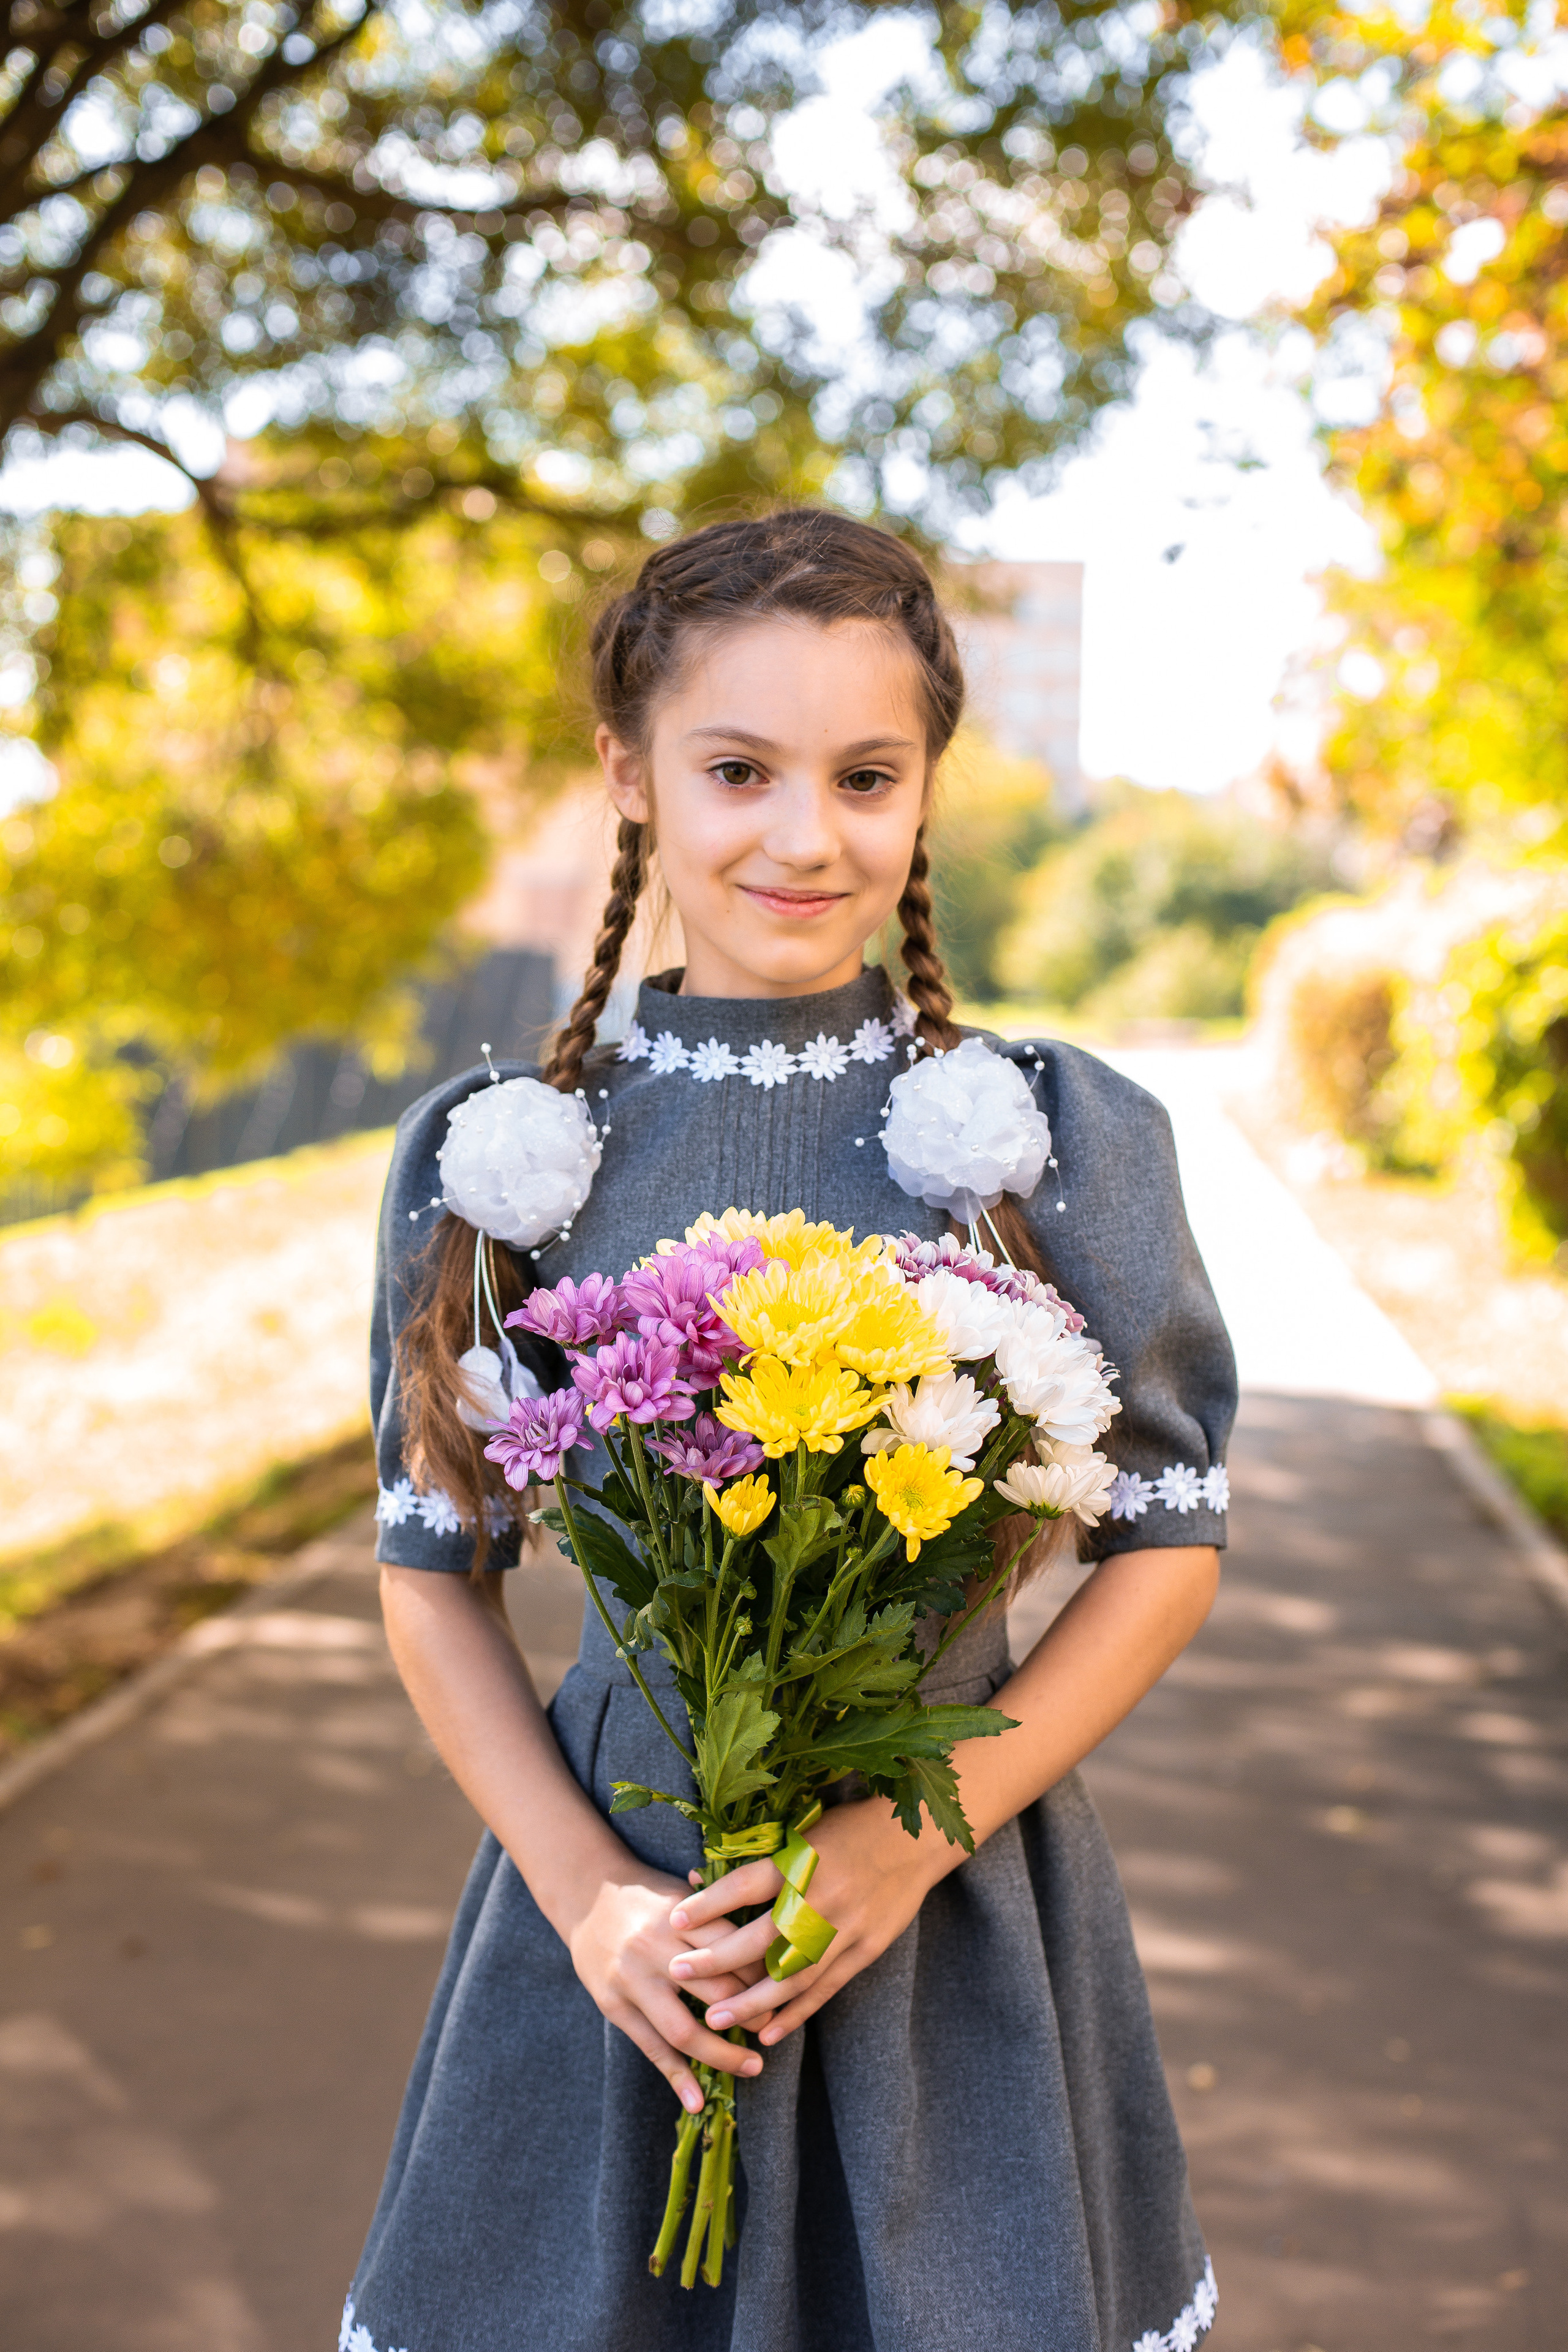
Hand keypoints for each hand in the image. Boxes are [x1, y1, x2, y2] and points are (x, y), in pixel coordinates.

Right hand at [564, 1853, 766, 2112]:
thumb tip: (772, 1943)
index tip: (786, 1988)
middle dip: (752, 2014)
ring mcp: (632, 1981)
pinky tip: (697, 2103)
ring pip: (684, 2029)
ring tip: (753, 2066)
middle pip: (717, 1991)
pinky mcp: (614, 2005)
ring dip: (723, 2055)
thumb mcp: (685, 1894)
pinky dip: (676, 2078)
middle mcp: (656, 1948)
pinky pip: (651, 2048)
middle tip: (773, 2026)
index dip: (764, 1974)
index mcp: (681, 1917)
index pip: (734, 1950)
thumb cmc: (648, 1894)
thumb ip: (721, 1917)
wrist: (585, 1893)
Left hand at [666, 1798, 951, 2047]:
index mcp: (802, 1860)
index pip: (745, 1886)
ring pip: (791, 1974)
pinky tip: (768, 2031)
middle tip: (679, 1973)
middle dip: (716, 1959)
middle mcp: (821, 1897)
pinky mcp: (865, 1949)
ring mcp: (845, 1928)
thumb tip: (702, 1875)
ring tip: (715, 2019)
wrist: (916, 1839)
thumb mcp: (806, 1832)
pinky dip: (796, 2012)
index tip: (672, 1920)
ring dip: (751, 2001)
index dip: (708, 1904)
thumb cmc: (852, 1827)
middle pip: (761, 1937)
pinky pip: (825, 1988)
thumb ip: (763, 1859)